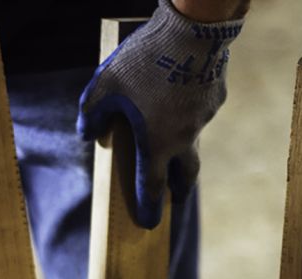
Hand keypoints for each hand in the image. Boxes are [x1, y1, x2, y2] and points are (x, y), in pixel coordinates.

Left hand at [77, 0, 243, 227]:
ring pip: (192, 137)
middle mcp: (184, 137)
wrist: (191, 30)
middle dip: (180, 189)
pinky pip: (200, 110)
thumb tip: (87, 135)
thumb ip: (91, 114)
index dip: (149, 207)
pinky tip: (180, 92)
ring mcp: (203, 118)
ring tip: (169, 128)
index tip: (150, 225)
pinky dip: (189, 109)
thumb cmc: (143, 60)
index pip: (152, 186)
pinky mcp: (215, 97)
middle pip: (186, 174)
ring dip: (182, 142)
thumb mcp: (104, 85)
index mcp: (156, 143)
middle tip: (176, 197)